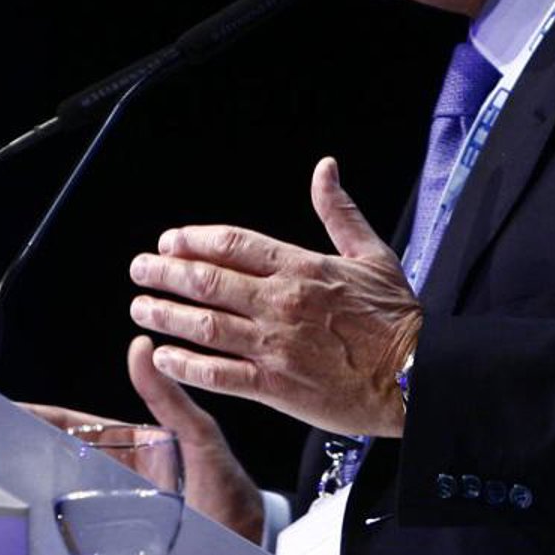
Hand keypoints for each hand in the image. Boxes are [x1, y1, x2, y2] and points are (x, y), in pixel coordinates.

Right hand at [22, 335, 265, 543]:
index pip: (77, 427)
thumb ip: (168, 397)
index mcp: (131, 447)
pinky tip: (27, 526)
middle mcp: (116, 478)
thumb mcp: (197, 435)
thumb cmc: (226, 488)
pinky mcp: (109, 545)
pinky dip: (45, 526)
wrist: (245, 545)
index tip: (9, 413)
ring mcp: (110, 512)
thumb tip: (140, 348)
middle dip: (24, 452)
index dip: (42, 420)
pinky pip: (70, 532)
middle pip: (60, 460)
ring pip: (60, 495)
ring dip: (30, 488)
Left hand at [128, 156, 422, 437]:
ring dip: (167, 315)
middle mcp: (282, 302)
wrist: (414, 375)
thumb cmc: (397, 316)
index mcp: (302, 267)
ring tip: (140, 307)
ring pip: (206, 326)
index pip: (234, 244)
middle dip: (166, 273)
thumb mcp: (372, 252)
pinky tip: (164, 357)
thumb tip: (325, 169)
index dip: (194, 240)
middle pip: (209, 281)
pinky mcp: (276, 385)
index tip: (170, 241)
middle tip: (140, 268)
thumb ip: (339, 211)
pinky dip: (186, 365)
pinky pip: (219, 375)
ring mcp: (276, 345)